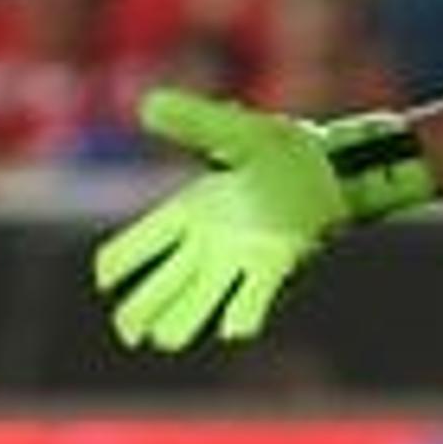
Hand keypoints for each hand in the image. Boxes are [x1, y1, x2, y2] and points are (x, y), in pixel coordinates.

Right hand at [92, 88, 431, 350]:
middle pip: (158, 290)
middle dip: (140, 313)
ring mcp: (239, 261)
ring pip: (196, 305)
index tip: (107, 281)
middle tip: (133, 333)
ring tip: (167, 338)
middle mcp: (207, 246)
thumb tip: (148, 105)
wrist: (335, 166)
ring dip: (181, 323)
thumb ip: (193, 121)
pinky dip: (242, 315)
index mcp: (186, 213)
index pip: (134, 249)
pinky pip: (252, 300)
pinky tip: (234, 328)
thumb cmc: (282, 150)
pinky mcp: (277, 265)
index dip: (116, 267)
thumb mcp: (236, 130)